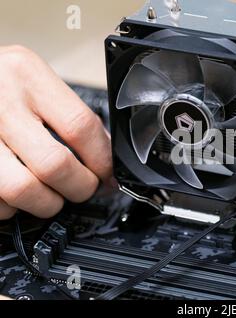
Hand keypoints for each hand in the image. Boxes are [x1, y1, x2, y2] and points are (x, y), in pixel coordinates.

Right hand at [0, 46, 112, 219]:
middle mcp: (0, 103)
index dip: (102, 161)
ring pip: (22, 190)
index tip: (108, 174)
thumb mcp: (33, 79)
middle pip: (55, 165)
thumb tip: (103, 159)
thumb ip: (67, 114)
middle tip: (84, 188)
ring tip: (50, 195)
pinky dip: (12, 207)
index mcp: (27, 75)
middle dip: (80, 187)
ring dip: (46, 203)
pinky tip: (16, 192)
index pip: (81, 127)